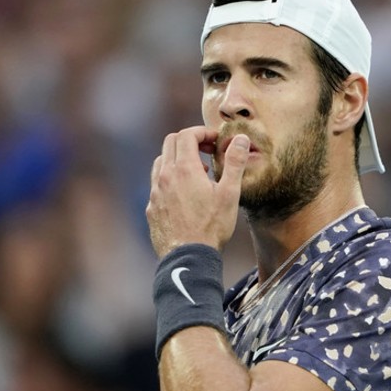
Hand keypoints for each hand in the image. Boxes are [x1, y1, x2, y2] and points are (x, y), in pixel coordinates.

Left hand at [147, 126, 249, 257]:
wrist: (188, 258)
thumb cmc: (211, 226)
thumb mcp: (230, 193)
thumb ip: (234, 163)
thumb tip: (239, 139)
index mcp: (184, 168)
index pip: (187, 135)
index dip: (202, 132)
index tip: (216, 141)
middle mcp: (165, 176)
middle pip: (170, 142)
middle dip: (190, 140)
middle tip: (208, 150)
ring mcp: (155, 192)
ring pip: (161, 161)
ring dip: (178, 158)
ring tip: (198, 172)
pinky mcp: (151, 207)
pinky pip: (157, 183)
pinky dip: (170, 178)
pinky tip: (185, 194)